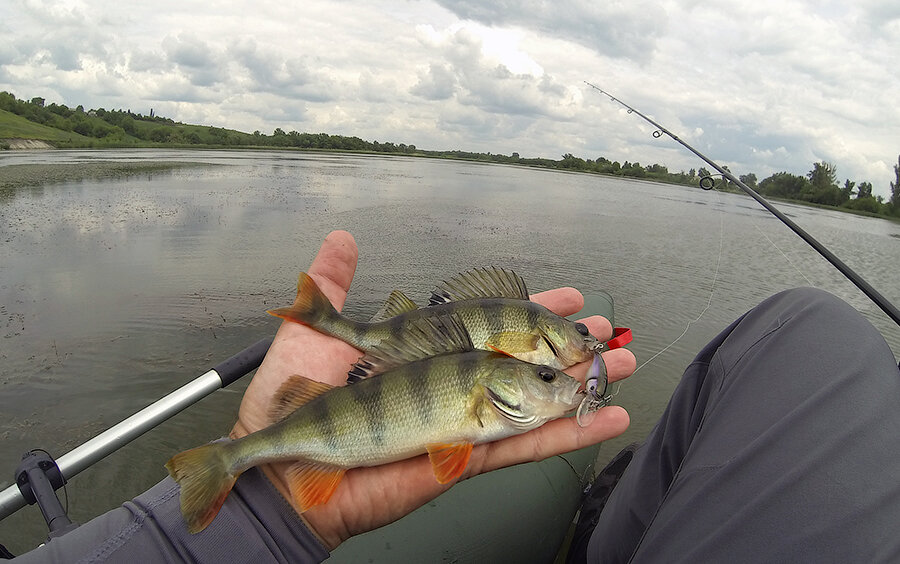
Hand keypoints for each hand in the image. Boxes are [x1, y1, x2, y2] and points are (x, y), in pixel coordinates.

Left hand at [230, 230, 635, 549]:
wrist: (289, 466)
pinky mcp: (465, 458)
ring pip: (537, 402)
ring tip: (630, 370)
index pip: (491, 325)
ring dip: (586, 388)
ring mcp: (462, 421)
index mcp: (426, 352)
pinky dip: (568, 436)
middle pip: (525, 362)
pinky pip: (525, 446)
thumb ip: (333, 287)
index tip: (569, 293)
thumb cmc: (297, 398)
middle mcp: (451, 384)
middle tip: (613, 331)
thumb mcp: (317, 332)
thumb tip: (340, 238)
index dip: (531, 310)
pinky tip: (608, 421)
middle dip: (572, 347)